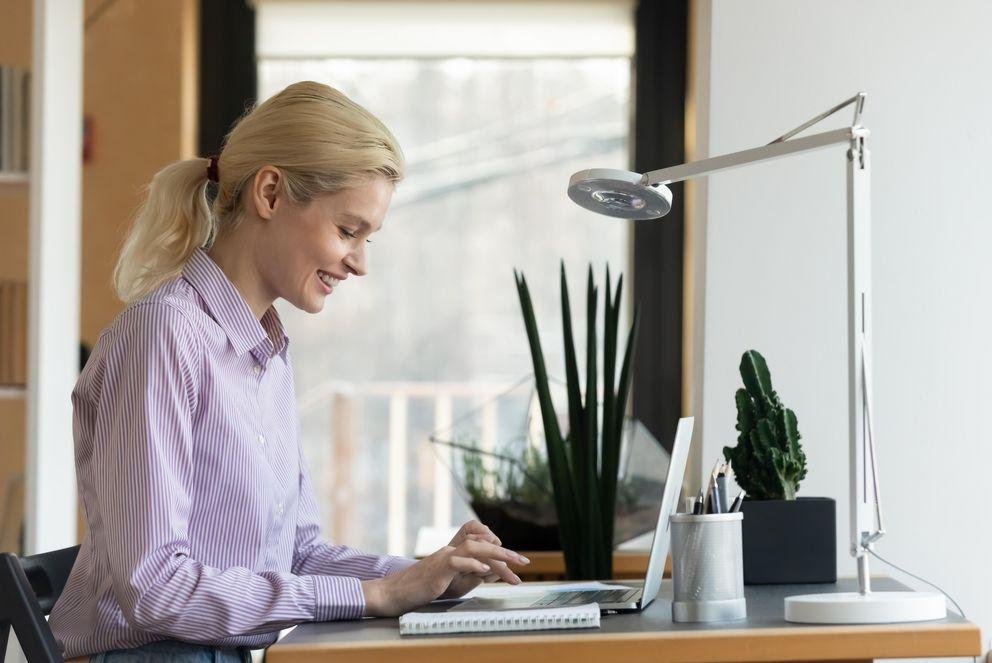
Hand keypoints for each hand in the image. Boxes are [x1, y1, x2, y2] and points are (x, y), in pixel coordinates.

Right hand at [361, 520, 528, 616]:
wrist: (396, 592)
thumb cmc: (423, 589)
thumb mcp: (453, 583)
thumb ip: (472, 576)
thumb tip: (492, 572)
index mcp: (455, 553)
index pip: (482, 547)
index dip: (501, 553)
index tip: (517, 562)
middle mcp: (451, 550)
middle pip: (483, 544)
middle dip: (505, 552)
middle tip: (523, 562)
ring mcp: (444, 557)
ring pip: (473, 548)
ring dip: (495, 556)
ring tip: (511, 564)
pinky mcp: (437, 568)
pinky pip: (457, 561)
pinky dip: (472, 564)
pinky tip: (484, 569)